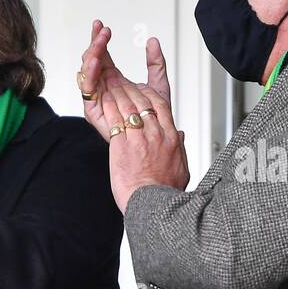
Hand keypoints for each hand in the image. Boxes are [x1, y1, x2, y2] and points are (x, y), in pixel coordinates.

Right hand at [79, 20, 173, 140]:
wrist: (152, 154)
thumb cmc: (154, 127)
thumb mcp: (159, 89)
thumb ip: (156, 65)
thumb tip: (152, 42)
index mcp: (114, 83)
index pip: (104, 58)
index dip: (101, 41)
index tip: (101, 25)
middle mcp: (103, 91)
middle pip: (93, 62)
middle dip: (95, 43)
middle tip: (101, 30)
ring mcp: (97, 100)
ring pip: (88, 73)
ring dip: (93, 54)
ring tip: (100, 42)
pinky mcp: (94, 112)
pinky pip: (88, 90)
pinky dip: (90, 74)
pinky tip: (95, 61)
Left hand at [100, 81, 189, 212]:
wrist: (151, 204)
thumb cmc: (164, 192)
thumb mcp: (181, 168)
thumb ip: (180, 150)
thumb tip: (182, 137)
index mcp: (171, 138)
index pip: (162, 106)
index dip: (150, 94)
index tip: (142, 89)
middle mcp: (156, 134)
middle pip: (144, 102)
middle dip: (132, 90)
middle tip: (122, 83)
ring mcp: (139, 138)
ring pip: (129, 106)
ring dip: (119, 94)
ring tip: (111, 87)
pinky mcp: (122, 145)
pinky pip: (115, 118)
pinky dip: (110, 106)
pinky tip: (104, 99)